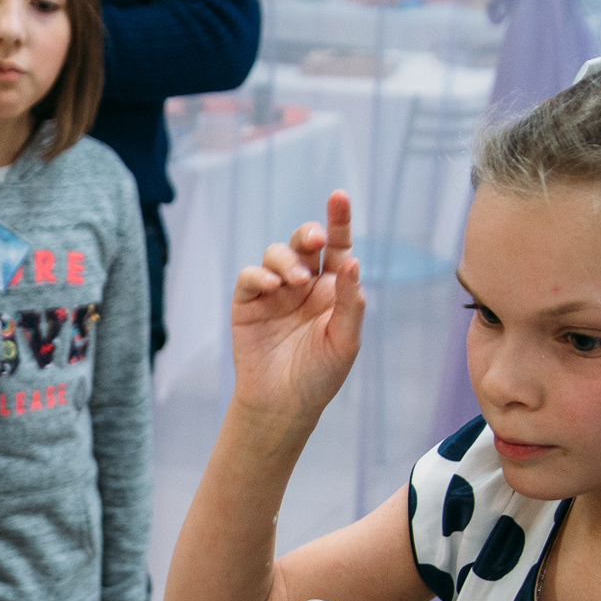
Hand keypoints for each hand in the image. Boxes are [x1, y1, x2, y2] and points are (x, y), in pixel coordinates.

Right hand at [230, 191, 362, 425]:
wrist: (283, 404)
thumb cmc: (320, 375)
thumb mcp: (345, 340)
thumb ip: (350, 302)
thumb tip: (353, 263)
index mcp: (333, 288)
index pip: (338, 247)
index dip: (339, 219)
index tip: (340, 196)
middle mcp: (304, 284)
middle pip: (304, 242)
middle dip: (309, 234)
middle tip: (315, 240)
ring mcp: (275, 292)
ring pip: (276, 254)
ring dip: (286, 259)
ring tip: (294, 282)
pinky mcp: (248, 302)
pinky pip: (250, 276)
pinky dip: (259, 275)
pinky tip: (271, 285)